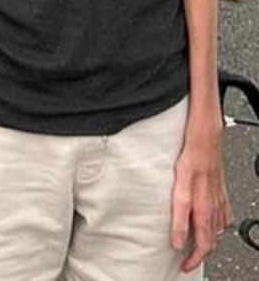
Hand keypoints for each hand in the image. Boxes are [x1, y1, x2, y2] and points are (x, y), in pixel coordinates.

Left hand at [171, 124, 231, 272]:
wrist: (206, 136)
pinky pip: (224, 213)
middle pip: (210, 239)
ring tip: (199, 248)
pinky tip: (215, 224)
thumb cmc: (192, 156)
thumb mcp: (180, 186)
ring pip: (217, 228)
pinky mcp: (220, 189)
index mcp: (203, 208)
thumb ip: (180, 214)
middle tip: (189, 262)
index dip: (193, 257)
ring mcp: (218, 197)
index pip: (202, 243)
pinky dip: (219, 223)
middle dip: (200, 254)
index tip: (184, 265)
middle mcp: (212, 205)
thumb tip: (178, 239)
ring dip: (209, 240)